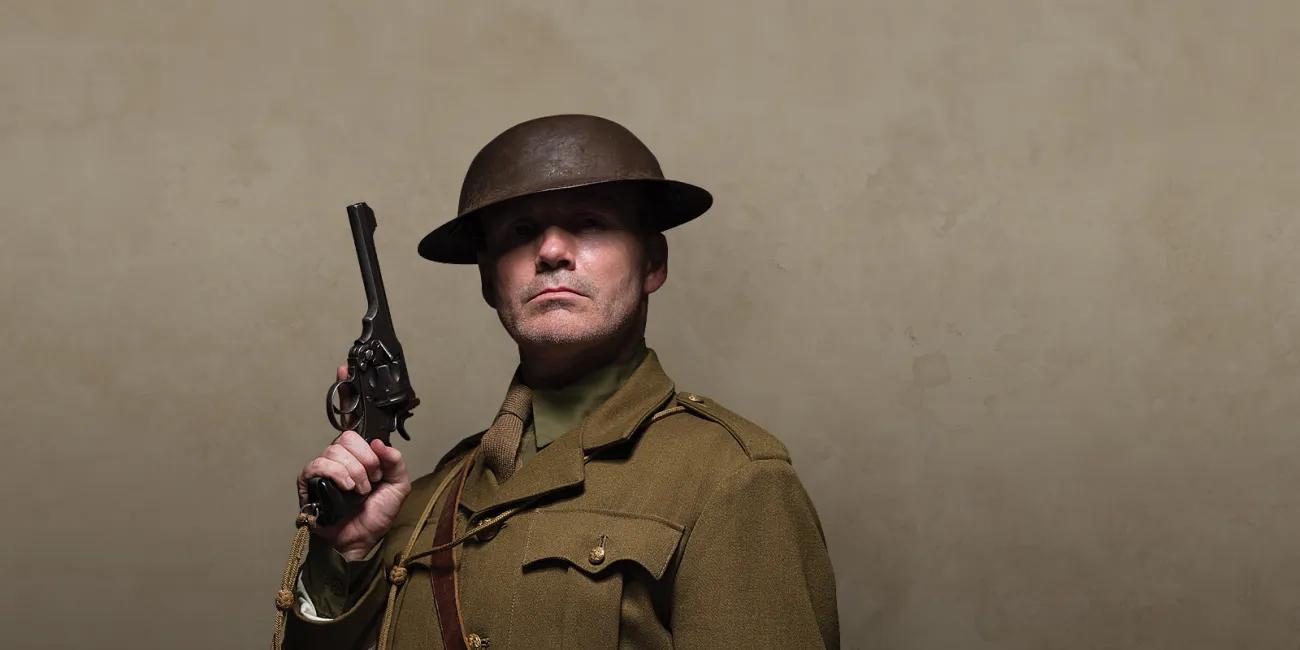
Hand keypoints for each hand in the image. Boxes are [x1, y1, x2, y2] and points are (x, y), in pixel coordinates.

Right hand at [297, 363, 412, 560]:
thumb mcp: (398, 485)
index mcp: (360, 451)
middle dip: (367, 459)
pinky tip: (348, 489)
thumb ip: (396, 462)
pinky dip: (340, 475)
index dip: (346, 392)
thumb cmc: (375, 515)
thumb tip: (382, 445)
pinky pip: (322, 464)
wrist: (360, 541)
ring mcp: (324, 465)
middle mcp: (340, 454)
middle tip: (372, 479)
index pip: (351, 416)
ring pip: (337, 450)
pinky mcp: (309, 479)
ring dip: (356, 472)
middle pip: (349, 435)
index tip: (344, 368)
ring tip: (361, 490)